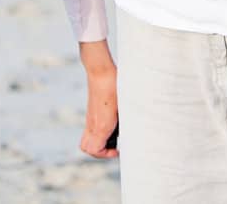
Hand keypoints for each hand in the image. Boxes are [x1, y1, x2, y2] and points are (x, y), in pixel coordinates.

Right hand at [77, 39, 119, 158]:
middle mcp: (93, 124)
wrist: (100, 71)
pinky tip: (112, 123)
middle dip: (99, 152)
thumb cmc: (114, 85)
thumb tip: (140, 125)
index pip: (94, 150)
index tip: (118, 149)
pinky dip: (98, 132)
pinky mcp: (91, 111)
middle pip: (86, 148)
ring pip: (86, 139)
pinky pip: (89, 129)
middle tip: (113, 146)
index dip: (106, 154)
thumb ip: (128, 118)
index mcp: (101, 125)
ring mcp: (90, 117)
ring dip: (98, 143)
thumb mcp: (124, 104)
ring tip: (113, 137)